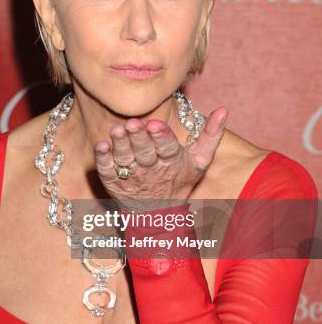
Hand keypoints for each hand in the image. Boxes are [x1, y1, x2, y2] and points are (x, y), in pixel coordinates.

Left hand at [93, 106, 228, 207]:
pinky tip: (100, 146)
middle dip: (139, 138)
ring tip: (116, 131)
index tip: (155, 125)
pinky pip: (107, 170)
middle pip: (144, 153)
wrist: (158, 213)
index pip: (167, 148)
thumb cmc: (180, 180)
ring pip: (125, 159)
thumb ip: (211, 135)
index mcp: (172, 162)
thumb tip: (224, 110)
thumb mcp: (200, 161)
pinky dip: (103, 159)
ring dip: (120, 145)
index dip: (161, 137)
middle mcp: (151, 170)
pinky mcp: (114, 182)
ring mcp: (131, 176)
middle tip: (133, 124)